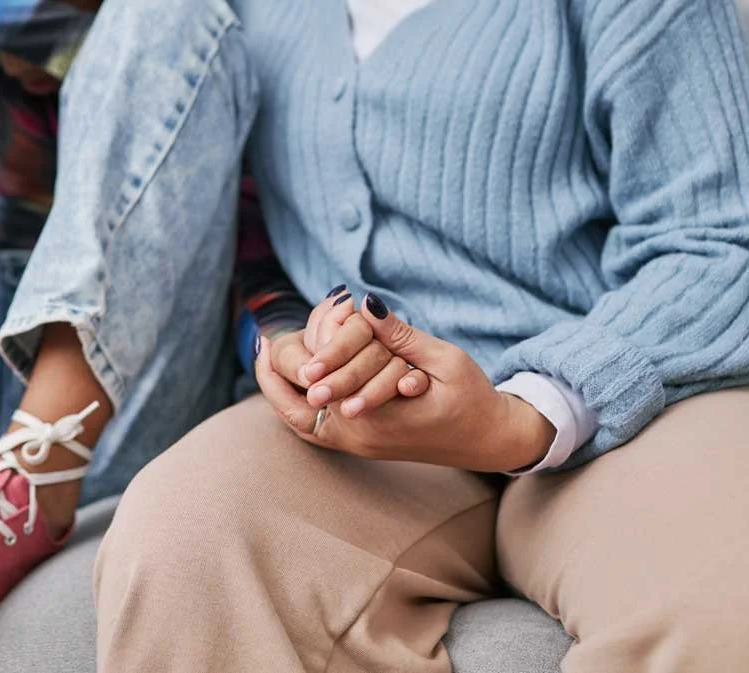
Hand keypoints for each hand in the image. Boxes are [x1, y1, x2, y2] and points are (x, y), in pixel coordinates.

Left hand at [256, 293, 556, 471]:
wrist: (487, 440)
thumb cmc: (470, 397)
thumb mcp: (442, 359)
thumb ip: (400, 334)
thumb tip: (366, 304)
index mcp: (376, 415)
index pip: (320, 382)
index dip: (299, 356)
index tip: (275, 335)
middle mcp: (360, 436)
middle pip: (298, 408)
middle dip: (277, 376)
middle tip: (261, 344)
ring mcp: (359, 445)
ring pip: (302, 424)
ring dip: (281, 392)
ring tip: (264, 360)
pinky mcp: (364, 445)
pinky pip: (315, 430)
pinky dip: (295, 407)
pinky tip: (289, 381)